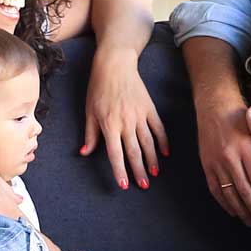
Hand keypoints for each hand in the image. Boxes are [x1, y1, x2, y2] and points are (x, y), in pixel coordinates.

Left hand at [81, 50, 169, 191]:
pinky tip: (164, 153)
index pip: (115, 153)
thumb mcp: (89, 110)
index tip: (124, 184)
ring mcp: (139, 115)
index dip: (120, 170)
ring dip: (152, 160)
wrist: (115, 64)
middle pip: (134, 152)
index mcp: (109, 124)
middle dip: (139, 171)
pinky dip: (163, 141)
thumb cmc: (98, 87)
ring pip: (148, 143)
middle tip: (143, 185)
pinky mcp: (149, 108)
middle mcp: (126, 122)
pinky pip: (158, 128)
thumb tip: (85, 152)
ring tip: (154, 174)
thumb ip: (90, 133)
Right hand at [198, 100, 250, 226]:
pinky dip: (224, 203)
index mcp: (246, 148)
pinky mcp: (206, 165)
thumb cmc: (240, 119)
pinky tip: (232, 211)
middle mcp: (230, 157)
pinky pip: (215, 189)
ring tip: (249, 220)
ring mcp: (216, 162)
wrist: (214, 107)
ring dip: (240, 210)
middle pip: (244, 190)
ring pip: (229, 193)